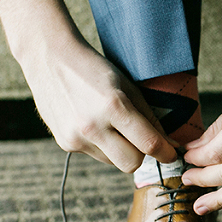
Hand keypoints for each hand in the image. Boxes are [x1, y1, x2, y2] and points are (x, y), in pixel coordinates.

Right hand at [0, 0, 176, 171]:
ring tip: (110, 124)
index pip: (149, 143)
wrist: (49, 58)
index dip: (166, 152)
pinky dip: (100, 145)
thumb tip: (168, 143)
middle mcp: (93, 126)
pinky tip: (92, 122)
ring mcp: (76, 137)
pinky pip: (94, 154)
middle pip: (132, 164)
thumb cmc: (93, 68)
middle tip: (142, 141)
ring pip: (113, 161)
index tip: (172, 154)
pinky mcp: (64, 143)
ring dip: (119, 150)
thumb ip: (148, 117)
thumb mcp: (126, 86)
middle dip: (142, 156)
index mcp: (113, 106)